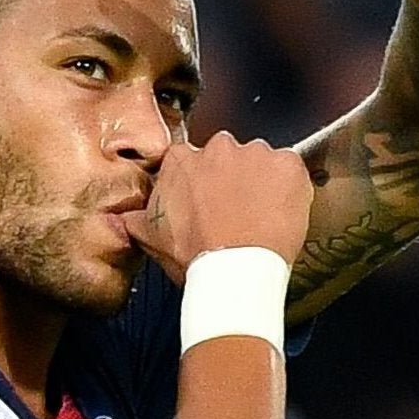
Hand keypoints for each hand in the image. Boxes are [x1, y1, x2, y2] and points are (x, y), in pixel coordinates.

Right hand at [122, 132, 314, 280]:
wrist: (236, 270)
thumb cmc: (197, 257)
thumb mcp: (153, 239)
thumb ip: (137, 220)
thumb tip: (126, 218)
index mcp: (182, 160)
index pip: (193, 161)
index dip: (203, 183)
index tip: (209, 201)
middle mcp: (218, 148)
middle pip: (228, 157)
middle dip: (233, 179)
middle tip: (237, 211)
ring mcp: (256, 153)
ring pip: (262, 162)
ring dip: (262, 183)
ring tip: (261, 217)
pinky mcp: (288, 165)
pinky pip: (291, 169)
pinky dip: (290, 187)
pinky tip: (282, 213)